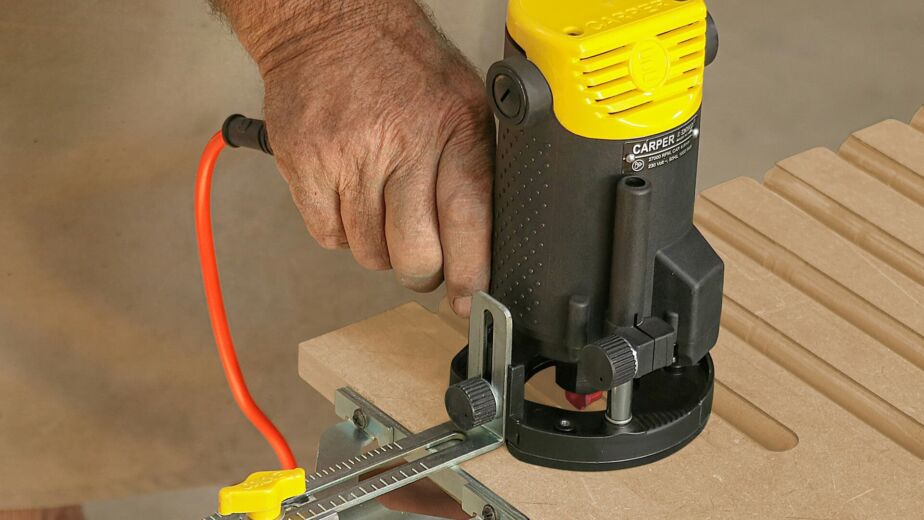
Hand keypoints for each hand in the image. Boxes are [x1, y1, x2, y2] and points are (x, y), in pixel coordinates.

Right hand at [216, 0, 493, 315]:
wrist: (327, 24)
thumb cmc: (400, 63)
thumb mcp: (463, 99)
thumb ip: (475, 164)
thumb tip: (485, 241)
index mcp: (453, 128)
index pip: (467, 221)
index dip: (470, 272)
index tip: (469, 298)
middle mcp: (402, 144)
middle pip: (414, 254)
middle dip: (421, 271)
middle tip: (422, 259)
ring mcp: (349, 157)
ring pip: (368, 252)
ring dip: (379, 246)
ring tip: (382, 208)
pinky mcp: (306, 166)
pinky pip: (328, 235)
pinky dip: (341, 230)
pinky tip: (351, 197)